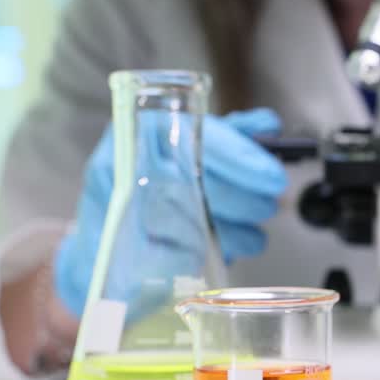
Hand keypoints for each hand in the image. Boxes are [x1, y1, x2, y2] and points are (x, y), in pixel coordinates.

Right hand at [53, 108, 286, 316]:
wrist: (105, 227)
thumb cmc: (156, 180)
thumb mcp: (193, 146)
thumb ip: (231, 134)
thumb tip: (268, 126)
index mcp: (147, 125)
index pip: (203, 138)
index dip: (243, 158)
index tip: (274, 177)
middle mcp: (128, 160)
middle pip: (201, 184)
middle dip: (244, 200)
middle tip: (266, 207)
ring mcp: (119, 203)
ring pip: (191, 222)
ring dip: (232, 233)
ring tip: (250, 236)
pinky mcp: (119, 245)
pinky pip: (173, 253)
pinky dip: (204, 254)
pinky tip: (218, 251)